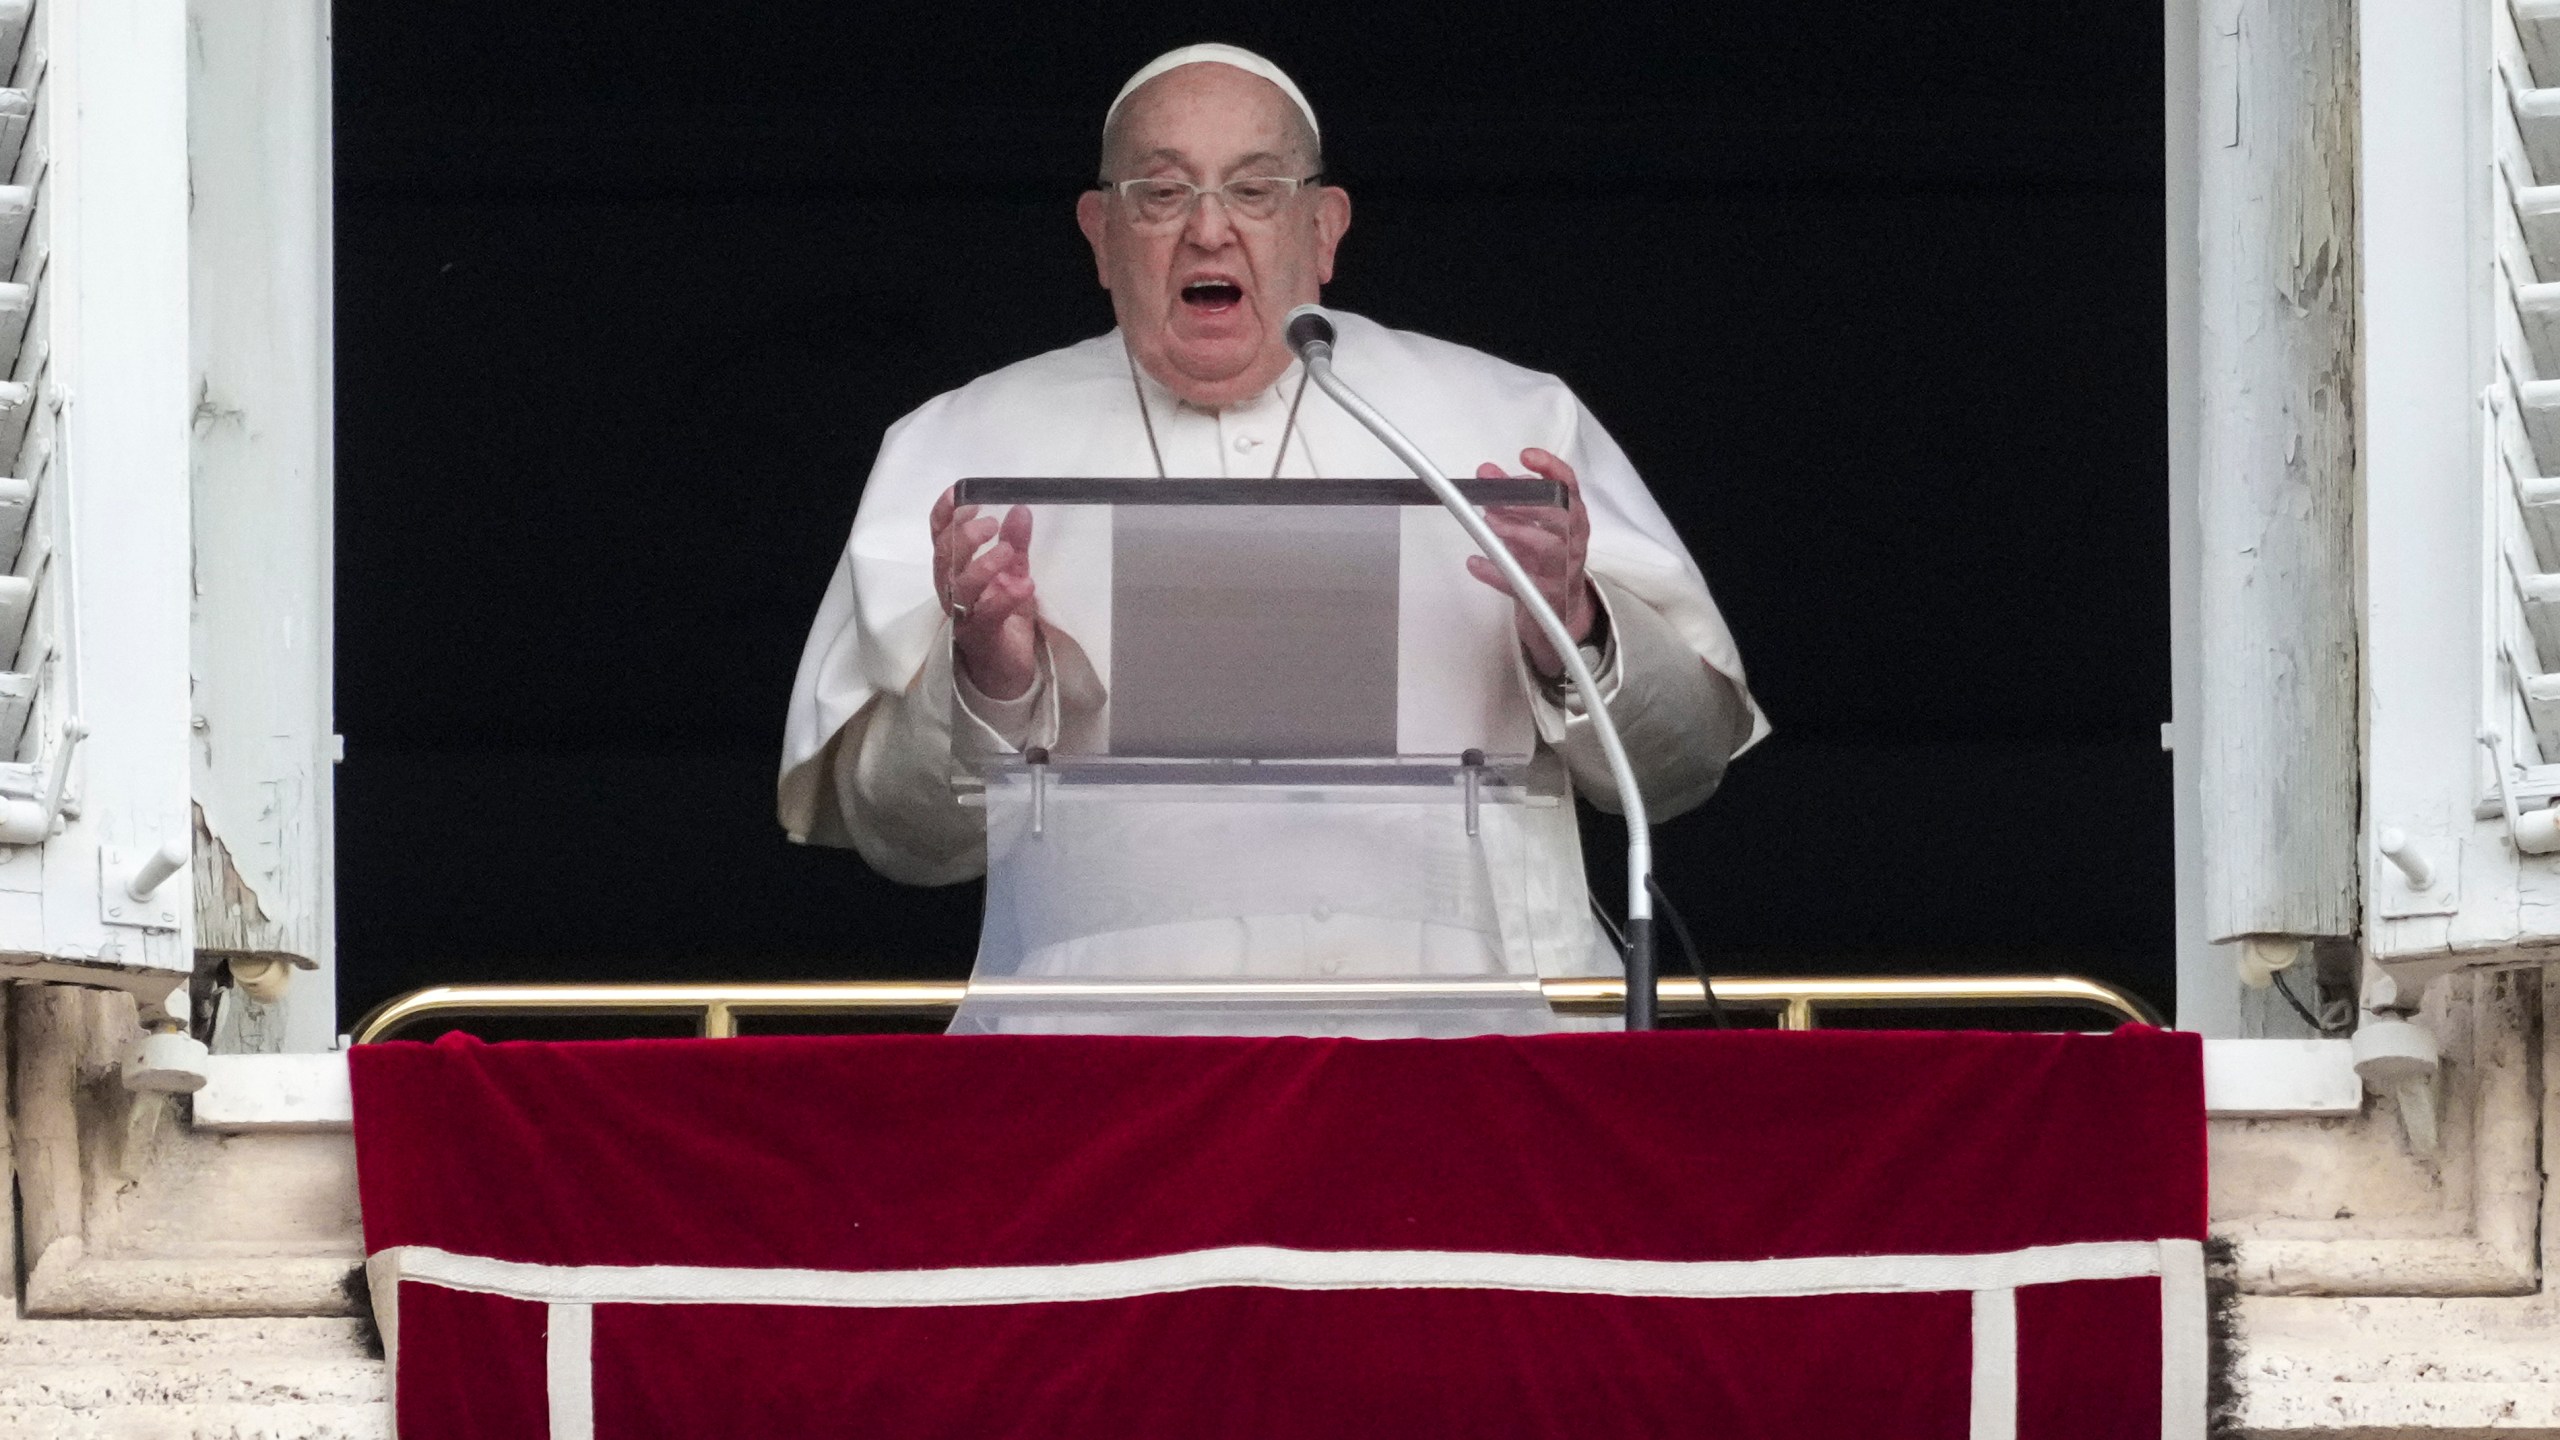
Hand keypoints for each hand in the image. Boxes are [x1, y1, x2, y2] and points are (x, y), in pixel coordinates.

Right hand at [930, 487, 1040, 699]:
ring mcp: (963, 615)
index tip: (958, 493)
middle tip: (991, 524)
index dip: (944, 515)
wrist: (1008, 669)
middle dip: (964, 536)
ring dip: (982, 564)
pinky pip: (986, 615)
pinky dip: (1004, 598)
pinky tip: (1025, 586)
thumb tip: (1020, 509)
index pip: (940, 538)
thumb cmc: (1003, 616)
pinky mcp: (981, 637)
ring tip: (1008, 552)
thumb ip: (1015, 543)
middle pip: (944, 559)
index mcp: (954, 571)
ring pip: (959, 587)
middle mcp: (951, 591)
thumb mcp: (1013, 573)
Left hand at [1463, 447, 1596, 679]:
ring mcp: (1562, 567)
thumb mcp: (1532, 522)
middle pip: (1559, 514)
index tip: (1526, 456)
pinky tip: (1476, 563)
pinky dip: (1497, 574)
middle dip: (1526, 502)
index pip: (1568, 485)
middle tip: (1495, 497)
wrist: (1560, 606)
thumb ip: (1510, 495)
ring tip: (1490, 524)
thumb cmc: (1547, 555)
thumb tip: (1486, 472)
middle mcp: (1573, 539)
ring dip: (1517, 532)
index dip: (1550, 468)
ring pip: (1547, 547)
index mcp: (1573, 516)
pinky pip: (1522, 583)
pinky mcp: (1546, 594)